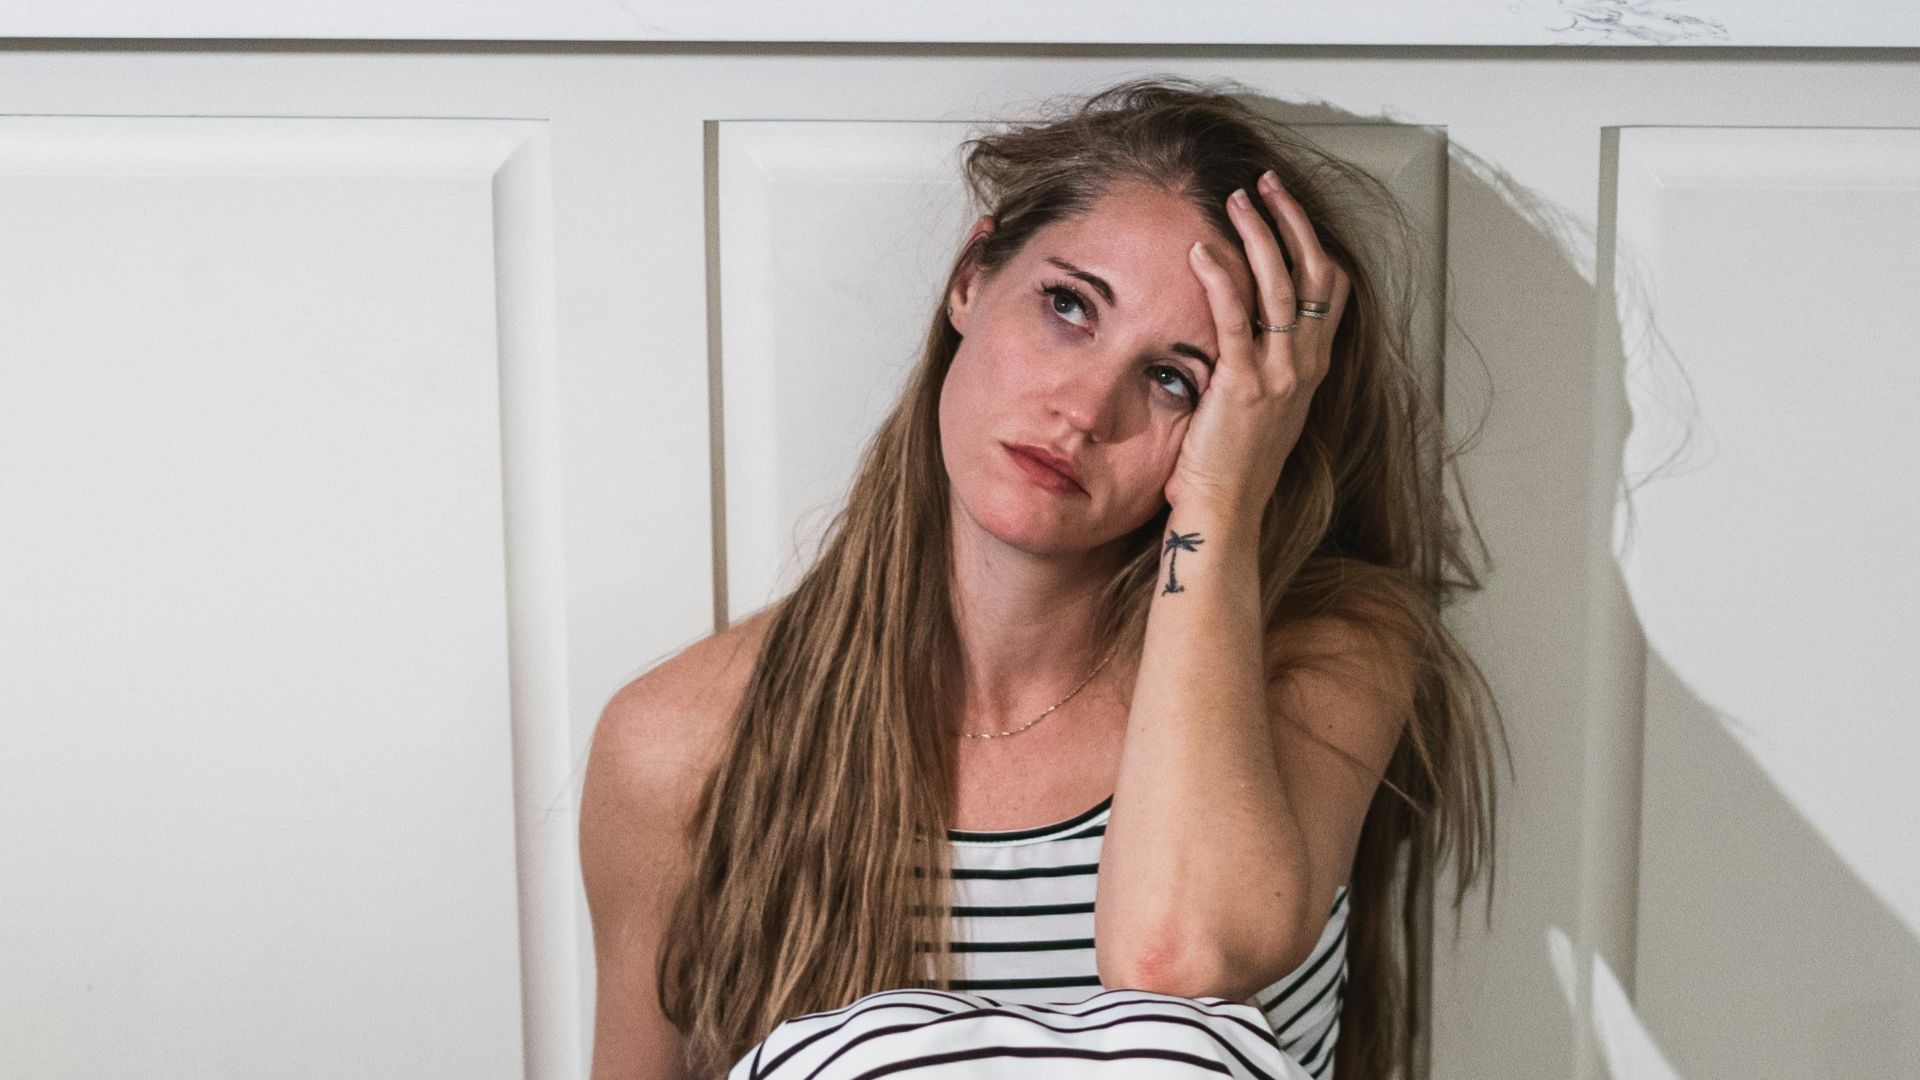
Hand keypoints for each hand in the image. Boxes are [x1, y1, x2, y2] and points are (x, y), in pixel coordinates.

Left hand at [1164, 171, 1350, 518]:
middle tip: (1264, 183)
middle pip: (1312, 273)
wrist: (1224, 514)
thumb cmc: (1229, 467)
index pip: (1328, 289)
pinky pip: (1236, 319)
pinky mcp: (1243, 386)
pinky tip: (1201, 249)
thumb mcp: (1258, 408)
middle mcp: (1304, 366)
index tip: (1284, 207)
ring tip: (1235, 199)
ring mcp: (1279, 376)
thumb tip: (1237, 331)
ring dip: (1258, 235)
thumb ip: (1258, 366)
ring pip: (1281, 286)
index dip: (1311, 241)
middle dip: (1290, 220)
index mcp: (1311, 369)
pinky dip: (1221, 277)